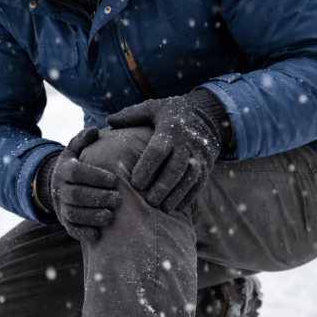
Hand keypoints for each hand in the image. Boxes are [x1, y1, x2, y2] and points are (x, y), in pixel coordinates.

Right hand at [48, 128, 121, 242]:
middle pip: (76, 195)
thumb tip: (94, 131)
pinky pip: (72, 230)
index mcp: (64, 169)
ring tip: (111, 216)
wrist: (56, 186)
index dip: (95, 177)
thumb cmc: (75, 165)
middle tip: (118, 199)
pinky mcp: (65, 223)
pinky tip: (98, 234)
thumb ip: (83, 140)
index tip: (114, 180)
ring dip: (93, 217)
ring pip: (74, 214)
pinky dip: (84, 233)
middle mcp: (60, 189)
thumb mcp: (74, 150)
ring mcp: (61, 207)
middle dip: (98, 198)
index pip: (76, 172)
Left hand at [106, 94, 222, 212]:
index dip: (147, 167)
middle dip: (162, 187)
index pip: (158, 150)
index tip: (135, 183)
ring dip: (176, 195)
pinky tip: (175, 207)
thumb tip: (109, 121)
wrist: (207, 115)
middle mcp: (187, 143)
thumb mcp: (153, 108)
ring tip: (162, 208)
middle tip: (148, 202)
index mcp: (170, 129)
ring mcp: (199, 155)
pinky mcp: (208, 165)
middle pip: (175, 168)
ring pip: (190, 178)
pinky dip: (188, 197)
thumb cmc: (171, 113)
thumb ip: (131, 115)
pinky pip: (200, 184)